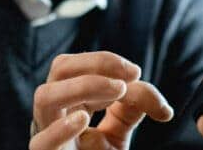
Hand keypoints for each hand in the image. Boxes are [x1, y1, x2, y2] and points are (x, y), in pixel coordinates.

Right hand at [29, 51, 173, 149]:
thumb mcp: (118, 134)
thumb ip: (135, 108)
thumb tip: (160, 105)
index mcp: (67, 101)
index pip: (76, 65)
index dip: (105, 61)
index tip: (136, 72)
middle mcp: (52, 113)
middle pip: (59, 69)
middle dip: (95, 64)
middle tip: (128, 77)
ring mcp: (45, 136)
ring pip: (45, 97)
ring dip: (83, 87)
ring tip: (117, 91)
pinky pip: (41, 142)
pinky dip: (62, 127)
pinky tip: (84, 119)